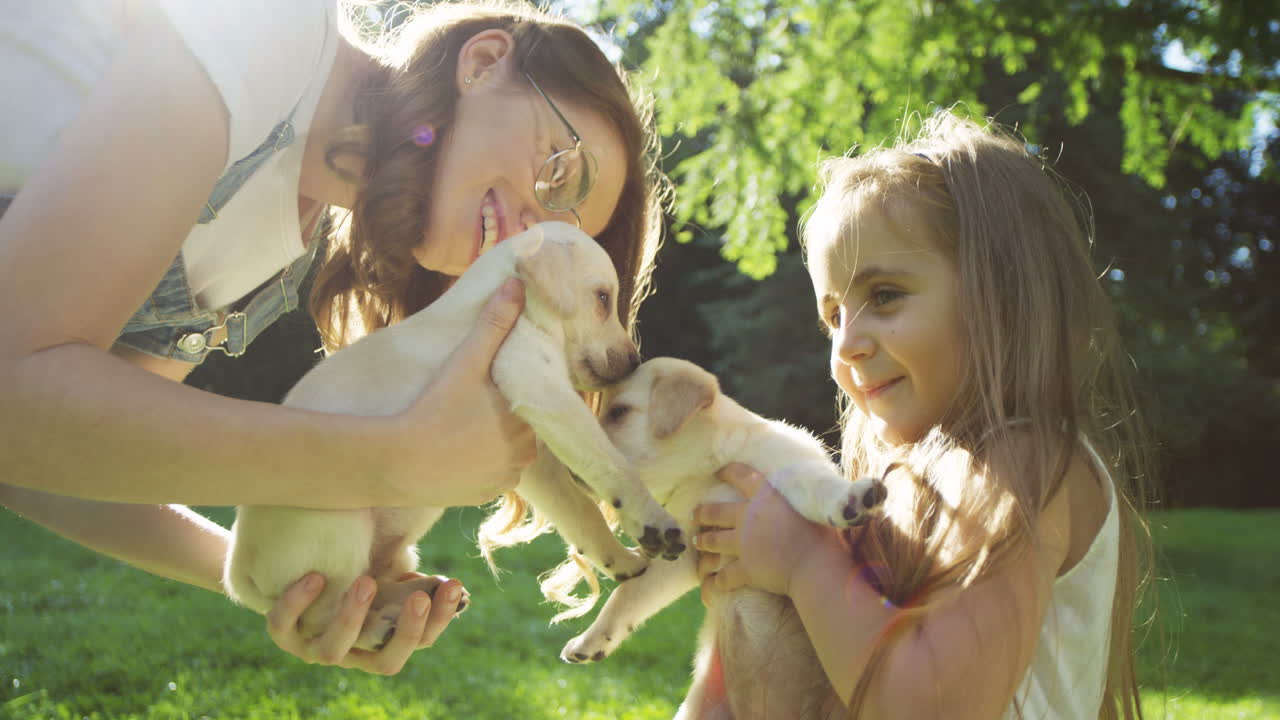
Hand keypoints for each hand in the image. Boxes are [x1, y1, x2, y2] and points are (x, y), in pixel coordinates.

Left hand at [265, 572, 466, 674]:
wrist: (299, 572)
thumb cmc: (355, 571)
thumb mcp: (387, 574)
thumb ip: (411, 577)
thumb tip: (447, 579)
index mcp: (385, 640)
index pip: (421, 642)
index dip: (440, 619)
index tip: (454, 585)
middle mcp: (353, 653)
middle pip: (386, 662)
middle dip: (405, 633)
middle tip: (419, 600)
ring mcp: (316, 647)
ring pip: (333, 651)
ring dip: (351, 618)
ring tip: (366, 581)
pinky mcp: (283, 634)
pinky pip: (283, 626)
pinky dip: (297, 603)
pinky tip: (315, 577)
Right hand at [395, 278, 536, 506]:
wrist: (397, 462)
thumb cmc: (434, 406)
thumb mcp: (466, 360)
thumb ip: (494, 322)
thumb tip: (519, 283)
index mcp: (528, 417)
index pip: (531, 400)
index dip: (510, 392)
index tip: (487, 387)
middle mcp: (526, 453)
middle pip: (522, 428)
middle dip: (503, 417)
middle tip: (470, 405)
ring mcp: (506, 478)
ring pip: (508, 453)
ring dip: (494, 442)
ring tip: (461, 427)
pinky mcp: (486, 497)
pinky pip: (492, 476)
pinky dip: (480, 467)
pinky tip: (456, 452)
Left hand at [694, 463, 837, 598]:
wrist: (814, 564)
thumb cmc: (823, 535)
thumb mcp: (813, 506)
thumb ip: (801, 501)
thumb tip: (810, 493)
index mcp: (767, 496)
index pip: (742, 476)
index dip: (728, 472)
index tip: (718, 471)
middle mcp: (748, 516)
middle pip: (716, 512)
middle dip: (702, 513)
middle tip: (695, 515)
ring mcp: (743, 543)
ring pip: (713, 541)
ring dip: (703, 542)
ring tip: (698, 543)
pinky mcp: (744, 568)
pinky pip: (723, 577)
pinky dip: (715, 583)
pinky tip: (710, 586)